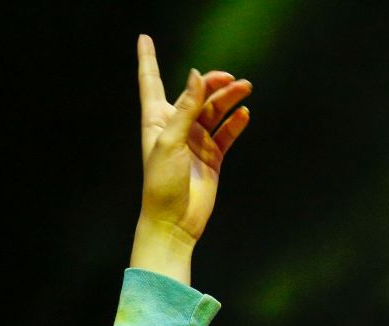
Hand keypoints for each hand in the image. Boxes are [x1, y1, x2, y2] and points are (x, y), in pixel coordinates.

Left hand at [131, 35, 251, 282]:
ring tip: (245, 89)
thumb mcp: (170, 142)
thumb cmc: (161, 184)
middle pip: (195, 95)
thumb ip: (185, 108)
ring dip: (228, 99)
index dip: (147, 60)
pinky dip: (235, 123)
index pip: (150, 83)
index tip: (144, 38)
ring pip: (214, 112)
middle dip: (213, 83)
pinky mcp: (212, 158)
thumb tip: (195, 75)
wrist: (174, 223)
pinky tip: (244, 115)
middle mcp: (175, 128)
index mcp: (156, 121)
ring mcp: (195, 142)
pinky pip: (226, 134)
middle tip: (231, 79)